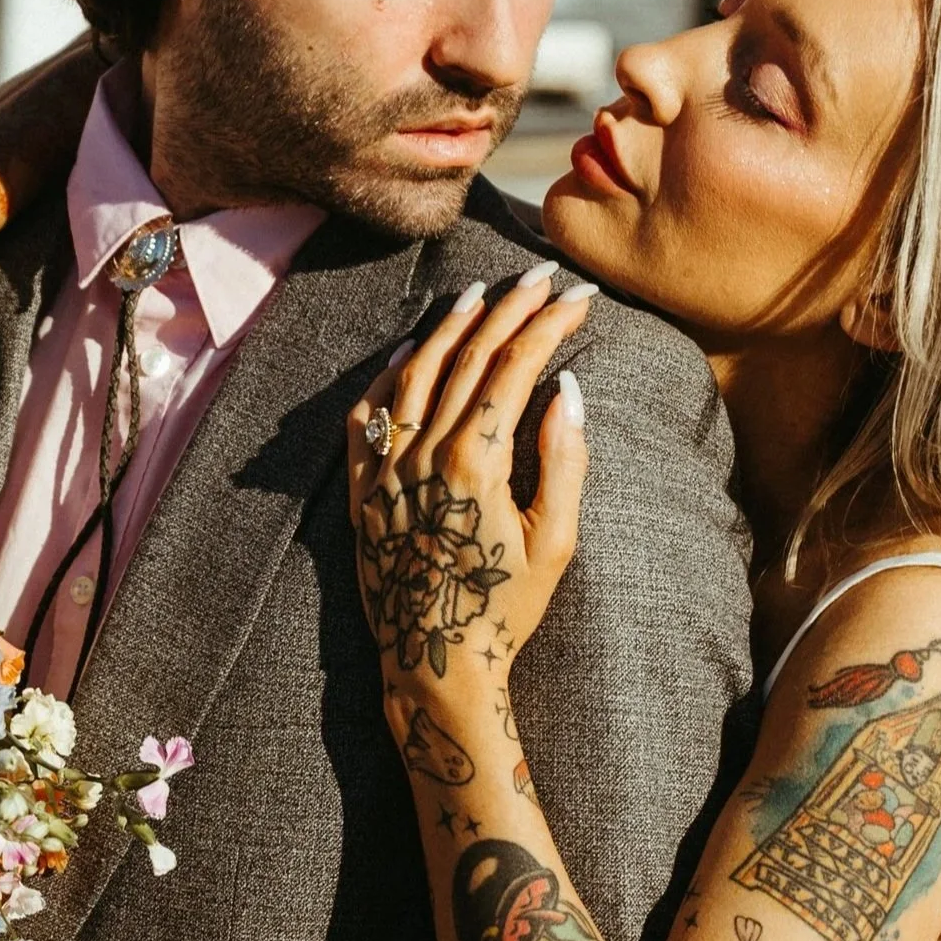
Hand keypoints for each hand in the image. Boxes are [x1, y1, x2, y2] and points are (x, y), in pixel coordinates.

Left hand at [344, 267, 592, 726]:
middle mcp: (424, 454)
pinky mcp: (362, 489)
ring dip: (449, 328)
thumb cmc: (505, 610)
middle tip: (539, 277)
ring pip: (415, 375)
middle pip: (468, 358)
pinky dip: (389, 376)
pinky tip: (410, 351)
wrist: (434, 663)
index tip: (577, 297)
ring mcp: (386, 469)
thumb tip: (568, 389)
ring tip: (478, 295)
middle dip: (508, 310)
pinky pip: (367, 416)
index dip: (548, 323)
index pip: (515, 368)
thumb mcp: (554, 543)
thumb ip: (563, 461)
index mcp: (476, 463)